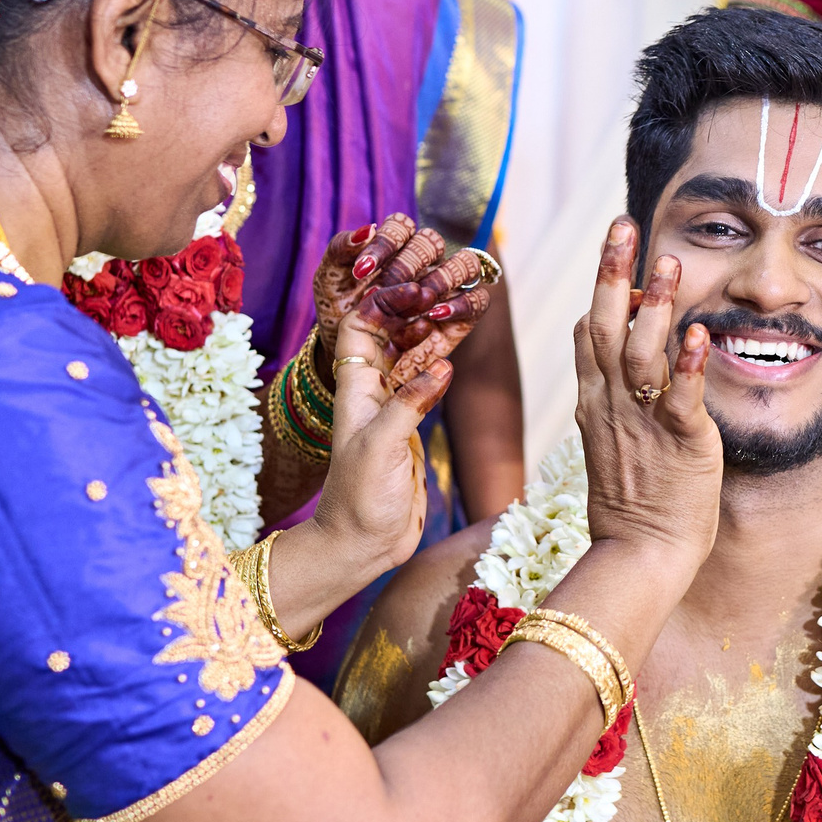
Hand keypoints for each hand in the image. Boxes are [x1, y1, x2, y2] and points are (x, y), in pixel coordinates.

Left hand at [310, 224, 482, 568]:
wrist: (364, 544)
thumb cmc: (360, 498)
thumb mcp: (380, 447)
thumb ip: (409, 403)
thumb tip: (442, 365)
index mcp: (354, 389)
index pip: (362, 327)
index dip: (384, 299)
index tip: (416, 280)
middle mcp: (372, 389)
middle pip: (394, 331)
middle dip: (418, 303)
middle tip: (450, 278)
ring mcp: (395, 404)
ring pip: (418, 350)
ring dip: (439, 323)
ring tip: (467, 294)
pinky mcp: (414, 421)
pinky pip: (433, 376)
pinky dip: (449, 352)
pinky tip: (466, 331)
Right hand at [574, 216, 717, 566]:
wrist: (640, 557)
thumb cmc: (633, 503)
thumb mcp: (611, 441)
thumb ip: (613, 398)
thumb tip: (624, 362)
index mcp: (594, 402)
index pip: (586, 333)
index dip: (599, 286)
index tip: (615, 243)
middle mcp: (609, 405)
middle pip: (601, 326)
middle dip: (610, 271)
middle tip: (621, 223)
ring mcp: (641, 422)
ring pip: (639, 353)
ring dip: (653, 307)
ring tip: (669, 263)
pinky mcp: (678, 443)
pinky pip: (680, 397)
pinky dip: (687, 363)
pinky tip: (698, 332)